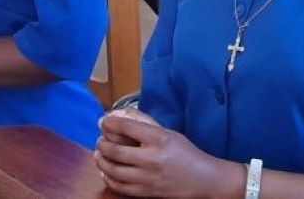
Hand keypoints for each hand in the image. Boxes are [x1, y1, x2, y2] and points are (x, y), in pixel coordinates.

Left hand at [95, 114, 242, 197]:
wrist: (202, 179)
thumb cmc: (185, 152)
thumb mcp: (168, 132)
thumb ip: (145, 122)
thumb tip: (122, 113)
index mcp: (159, 139)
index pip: (126, 127)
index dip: (109, 123)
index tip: (103, 121)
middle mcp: (152, 158)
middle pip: (115, 150)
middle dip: (102, 143)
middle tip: (100, 139)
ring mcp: (147, 177)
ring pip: (113, 170)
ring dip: (101, 160)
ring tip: (100, 154)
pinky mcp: (146, 192)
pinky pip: (119, 186)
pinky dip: (108, 177)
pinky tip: (106, 171)